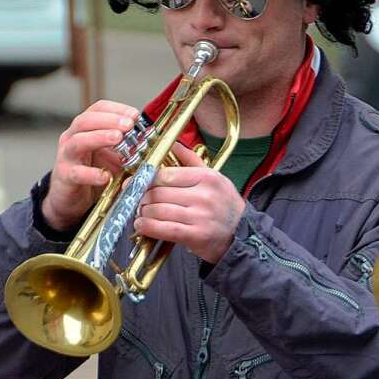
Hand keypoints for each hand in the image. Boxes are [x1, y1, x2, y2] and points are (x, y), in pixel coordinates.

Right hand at [42, 100, 140, 230]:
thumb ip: (128, 145)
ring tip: (118, 138)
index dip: (116, 109)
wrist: (73, 198)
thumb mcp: (114, 154)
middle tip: (129, 125)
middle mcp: (73, 138)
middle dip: (109, 120)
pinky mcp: (65, 176)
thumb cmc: (94, 171)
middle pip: (85, 121)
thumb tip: (151, 138)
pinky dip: (91, 174)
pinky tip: (105, 176)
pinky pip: (76, 173)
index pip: (97, 109)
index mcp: (86, 129)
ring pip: (78, 141)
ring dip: (99, 137)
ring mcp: (67, 157)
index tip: (135, 115)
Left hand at [134, 142, 245, 264]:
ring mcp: (200, 216)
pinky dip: (147, 227)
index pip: (165, 174)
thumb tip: (172, 143)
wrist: (242, 232)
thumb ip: (190, 160)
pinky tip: (142, 225)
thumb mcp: (214, 177)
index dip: (145, 179)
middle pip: (157, 193)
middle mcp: (204, 195)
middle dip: (142, 197)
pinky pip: (162, 229)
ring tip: (142, 213)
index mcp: (206, 177)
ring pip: (157, 210)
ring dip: (143, 213)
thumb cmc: (224, 204)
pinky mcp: (196, 235)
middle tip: (138, 200)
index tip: (136, 182)